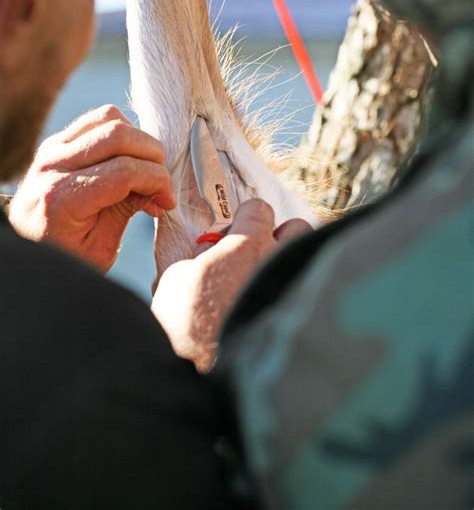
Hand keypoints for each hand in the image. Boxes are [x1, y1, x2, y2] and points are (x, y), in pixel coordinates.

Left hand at [8, 105, 175, 271]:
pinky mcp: (57, 139)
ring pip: (110, 118)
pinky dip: (123, 132)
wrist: (28, 244)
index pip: (123, 171)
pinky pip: (98, 119)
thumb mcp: (100, 248)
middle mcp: (53, 165)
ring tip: (145, 169)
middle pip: (119, 136)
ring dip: (139, 140)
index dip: (157, 181)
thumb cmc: (64, 252)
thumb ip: (129, 211)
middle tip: (162, 184)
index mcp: (61, 198)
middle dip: (154, 157)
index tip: (167, 200)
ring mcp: (52, 147)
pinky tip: (129, 158)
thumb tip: (161, 192)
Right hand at [152, 199, 310, 371]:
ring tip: (269, 281)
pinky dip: (296, 294)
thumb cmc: (186, 326)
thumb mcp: (176, 279)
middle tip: (257, 255)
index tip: (235, 232)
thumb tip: (209, 256)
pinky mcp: (300, 318)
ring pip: (306, 260)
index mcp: (247, 245)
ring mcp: (294, 289)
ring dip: (291, 263)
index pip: (258, 209)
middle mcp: (279, 262)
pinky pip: (307, 292)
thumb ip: (200, 258)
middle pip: (296, 228)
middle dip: (279, 236)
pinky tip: (275, 309)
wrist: (205, 378)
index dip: (245, 218)